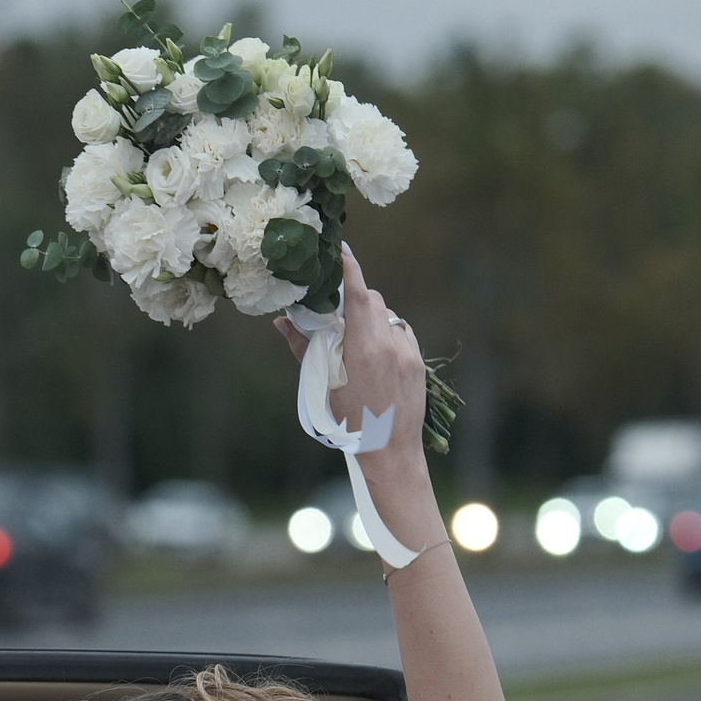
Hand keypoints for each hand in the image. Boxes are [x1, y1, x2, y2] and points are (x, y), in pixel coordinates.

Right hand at [272, 245, 426, 458]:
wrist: (390, 451)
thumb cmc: (350, 424)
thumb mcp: (323, 387)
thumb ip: (304, 349)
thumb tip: (282, 321)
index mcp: (363, 349)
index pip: (358, 294)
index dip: (349, 268)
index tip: (340, 249)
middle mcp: (390, 345)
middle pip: (373, 300)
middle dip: (355, 300)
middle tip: (337, 312)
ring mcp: (408, 352)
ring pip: (389, 316)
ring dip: (371, 319)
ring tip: (356, 341)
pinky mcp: (418, 362)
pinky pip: (401, 333)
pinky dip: (387, 334)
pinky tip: (375, 354)